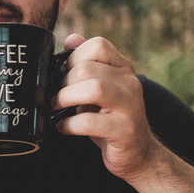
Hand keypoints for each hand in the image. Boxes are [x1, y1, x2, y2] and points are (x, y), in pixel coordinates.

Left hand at [53, 33, 161, 179]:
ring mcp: (130, 106)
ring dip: (66, 98)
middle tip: (55, 97)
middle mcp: (130, 83)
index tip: (62, 75)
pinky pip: (91, 121)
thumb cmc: (110, 119)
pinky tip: (63, 127)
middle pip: (88, 68)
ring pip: (94, 88)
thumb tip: (70, 37)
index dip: (73, 57)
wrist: (139, 154)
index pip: (98, 45)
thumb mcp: (98, 89)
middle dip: (63, 83)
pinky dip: (70, 124)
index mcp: (123, 69)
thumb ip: (86, 64)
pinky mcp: (124, 130)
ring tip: (56, 108)